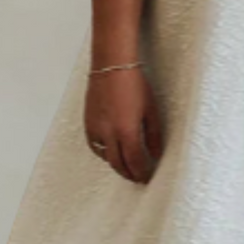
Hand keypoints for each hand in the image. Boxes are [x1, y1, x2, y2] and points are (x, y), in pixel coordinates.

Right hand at [84, 64, 163, 182]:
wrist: (112, 66)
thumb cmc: (134, 84)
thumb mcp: (151, 110)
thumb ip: (154, 135)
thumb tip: (156, 154)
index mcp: (127, 131)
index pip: (135, 161)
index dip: (142, 172)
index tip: (147, 177)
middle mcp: (109, 133)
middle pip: (118, 164)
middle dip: (129, 174)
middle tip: (138, 178)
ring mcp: (96, 128)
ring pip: (105, 157)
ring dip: (116, 164)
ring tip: (127, 167)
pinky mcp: (88, 122)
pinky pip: (94, 146)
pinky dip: (103, 153)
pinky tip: (111, 152)